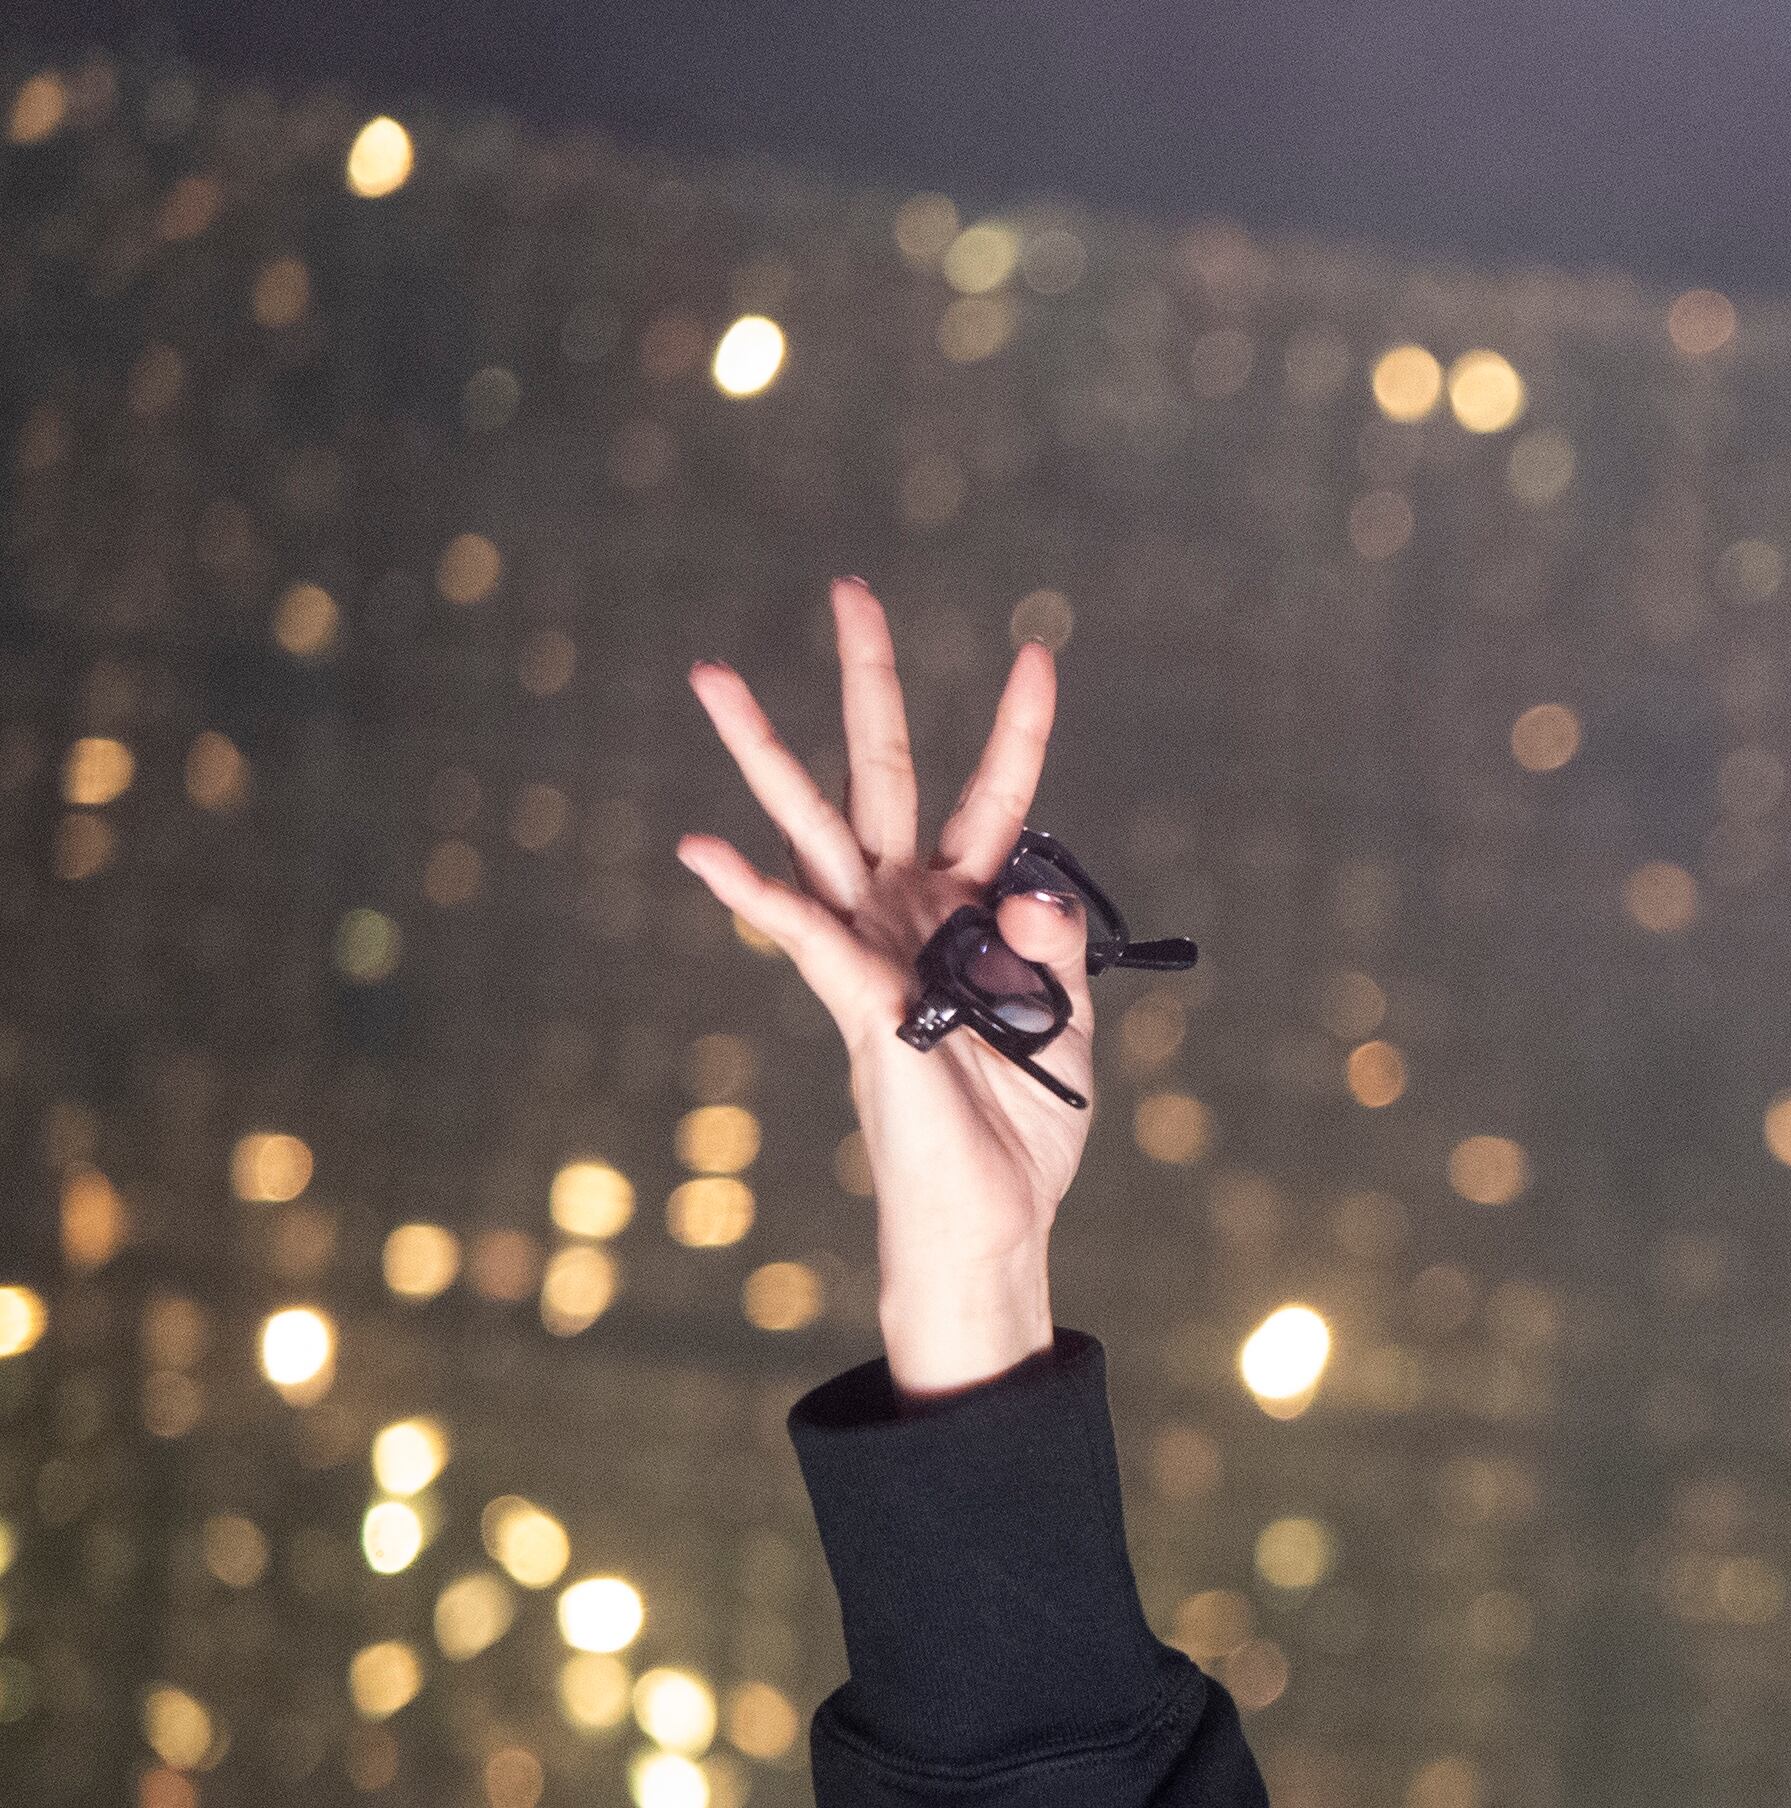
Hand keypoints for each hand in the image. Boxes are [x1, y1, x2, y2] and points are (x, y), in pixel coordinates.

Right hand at [675, 581, 1088, 1397]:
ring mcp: (873, 947)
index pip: (999, 797)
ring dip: (761, 752)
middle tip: (850, 588)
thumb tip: (1037, 888)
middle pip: (884, 773)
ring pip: (813, 828)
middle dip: (869, 681)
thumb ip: (1057, 951)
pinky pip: (801, 936)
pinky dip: (755, 894)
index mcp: (975, 911)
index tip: (1037, 650)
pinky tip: (701, 850)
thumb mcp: (1072, 1027)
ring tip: (711, 674)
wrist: (991, 1220)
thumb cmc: (1025, 1129)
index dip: (1018, 728)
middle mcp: (911, 910)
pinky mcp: (857, 1001)